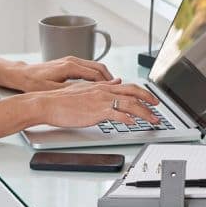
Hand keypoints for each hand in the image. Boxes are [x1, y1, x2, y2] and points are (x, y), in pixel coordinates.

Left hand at [11, 57, 114, 92]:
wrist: (21, 75)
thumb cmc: (33, 83)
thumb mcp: (53, 90)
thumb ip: (72, 91)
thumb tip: (89, 94)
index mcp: (69, 67)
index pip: (95, 74)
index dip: (107, 83)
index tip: (116, 91)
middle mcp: (72, 61)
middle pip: (98, 67)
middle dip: (110, 78)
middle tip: (119, 90)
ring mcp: (70, 61)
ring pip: (94, 66)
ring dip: (104, 76)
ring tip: (112, 88)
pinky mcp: (68, 64)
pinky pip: (87, 68)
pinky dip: (96, 75)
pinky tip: (98, 84)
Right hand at [35, 79, 159, 128]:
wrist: (47, 103)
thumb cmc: (61, 101)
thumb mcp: (84, 90)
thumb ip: (101, 87)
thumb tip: (116, 83)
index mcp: (101, 86)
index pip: (128, 86)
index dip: (142, 92)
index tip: (151, 99)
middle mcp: (103, 91)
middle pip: (133, 93)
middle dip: (149, 100)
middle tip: (158, 108)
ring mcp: (101, 101)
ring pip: (130, 104)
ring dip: (145, 112)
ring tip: (153, 120)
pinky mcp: (96, 111)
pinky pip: (118, 115)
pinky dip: (128, 119)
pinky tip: (134, 124)